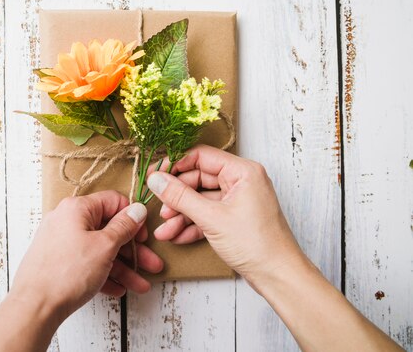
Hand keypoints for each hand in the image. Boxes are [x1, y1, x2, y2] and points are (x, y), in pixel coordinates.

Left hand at [10, 190, 163, 319]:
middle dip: (133, 251)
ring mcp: (61, 242)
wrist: (35, 306)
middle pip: (108, 230)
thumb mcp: (105, 246)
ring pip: (99, 250)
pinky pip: (86, 263)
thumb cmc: (68, 272)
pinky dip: (103, 274)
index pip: (113, 201)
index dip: (132, 217)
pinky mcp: (58, 261)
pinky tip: (118, 289)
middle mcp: (67, 220)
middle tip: (152, 265)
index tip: (144, 236)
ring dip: (123, 267)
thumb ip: (124, 227)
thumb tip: (136, 210)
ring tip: (140, 286)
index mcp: (77, 208)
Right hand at [146, 145, 303, 287]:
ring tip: (165, 229)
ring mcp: (238, 200)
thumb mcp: (211, 218)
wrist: (278, 276)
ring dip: (181, 214)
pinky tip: (177, 236)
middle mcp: (242, 181)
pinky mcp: (235, 217)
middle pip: (198, 178)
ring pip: (201, 199)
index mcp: (242, 171)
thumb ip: (180, 196)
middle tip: (159, 208)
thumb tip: (156, 180)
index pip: (201, 156)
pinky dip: (192, 224)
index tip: (155, 176)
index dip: (176, 165)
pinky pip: (208, 214)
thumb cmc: (256, 244)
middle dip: (177, 196)